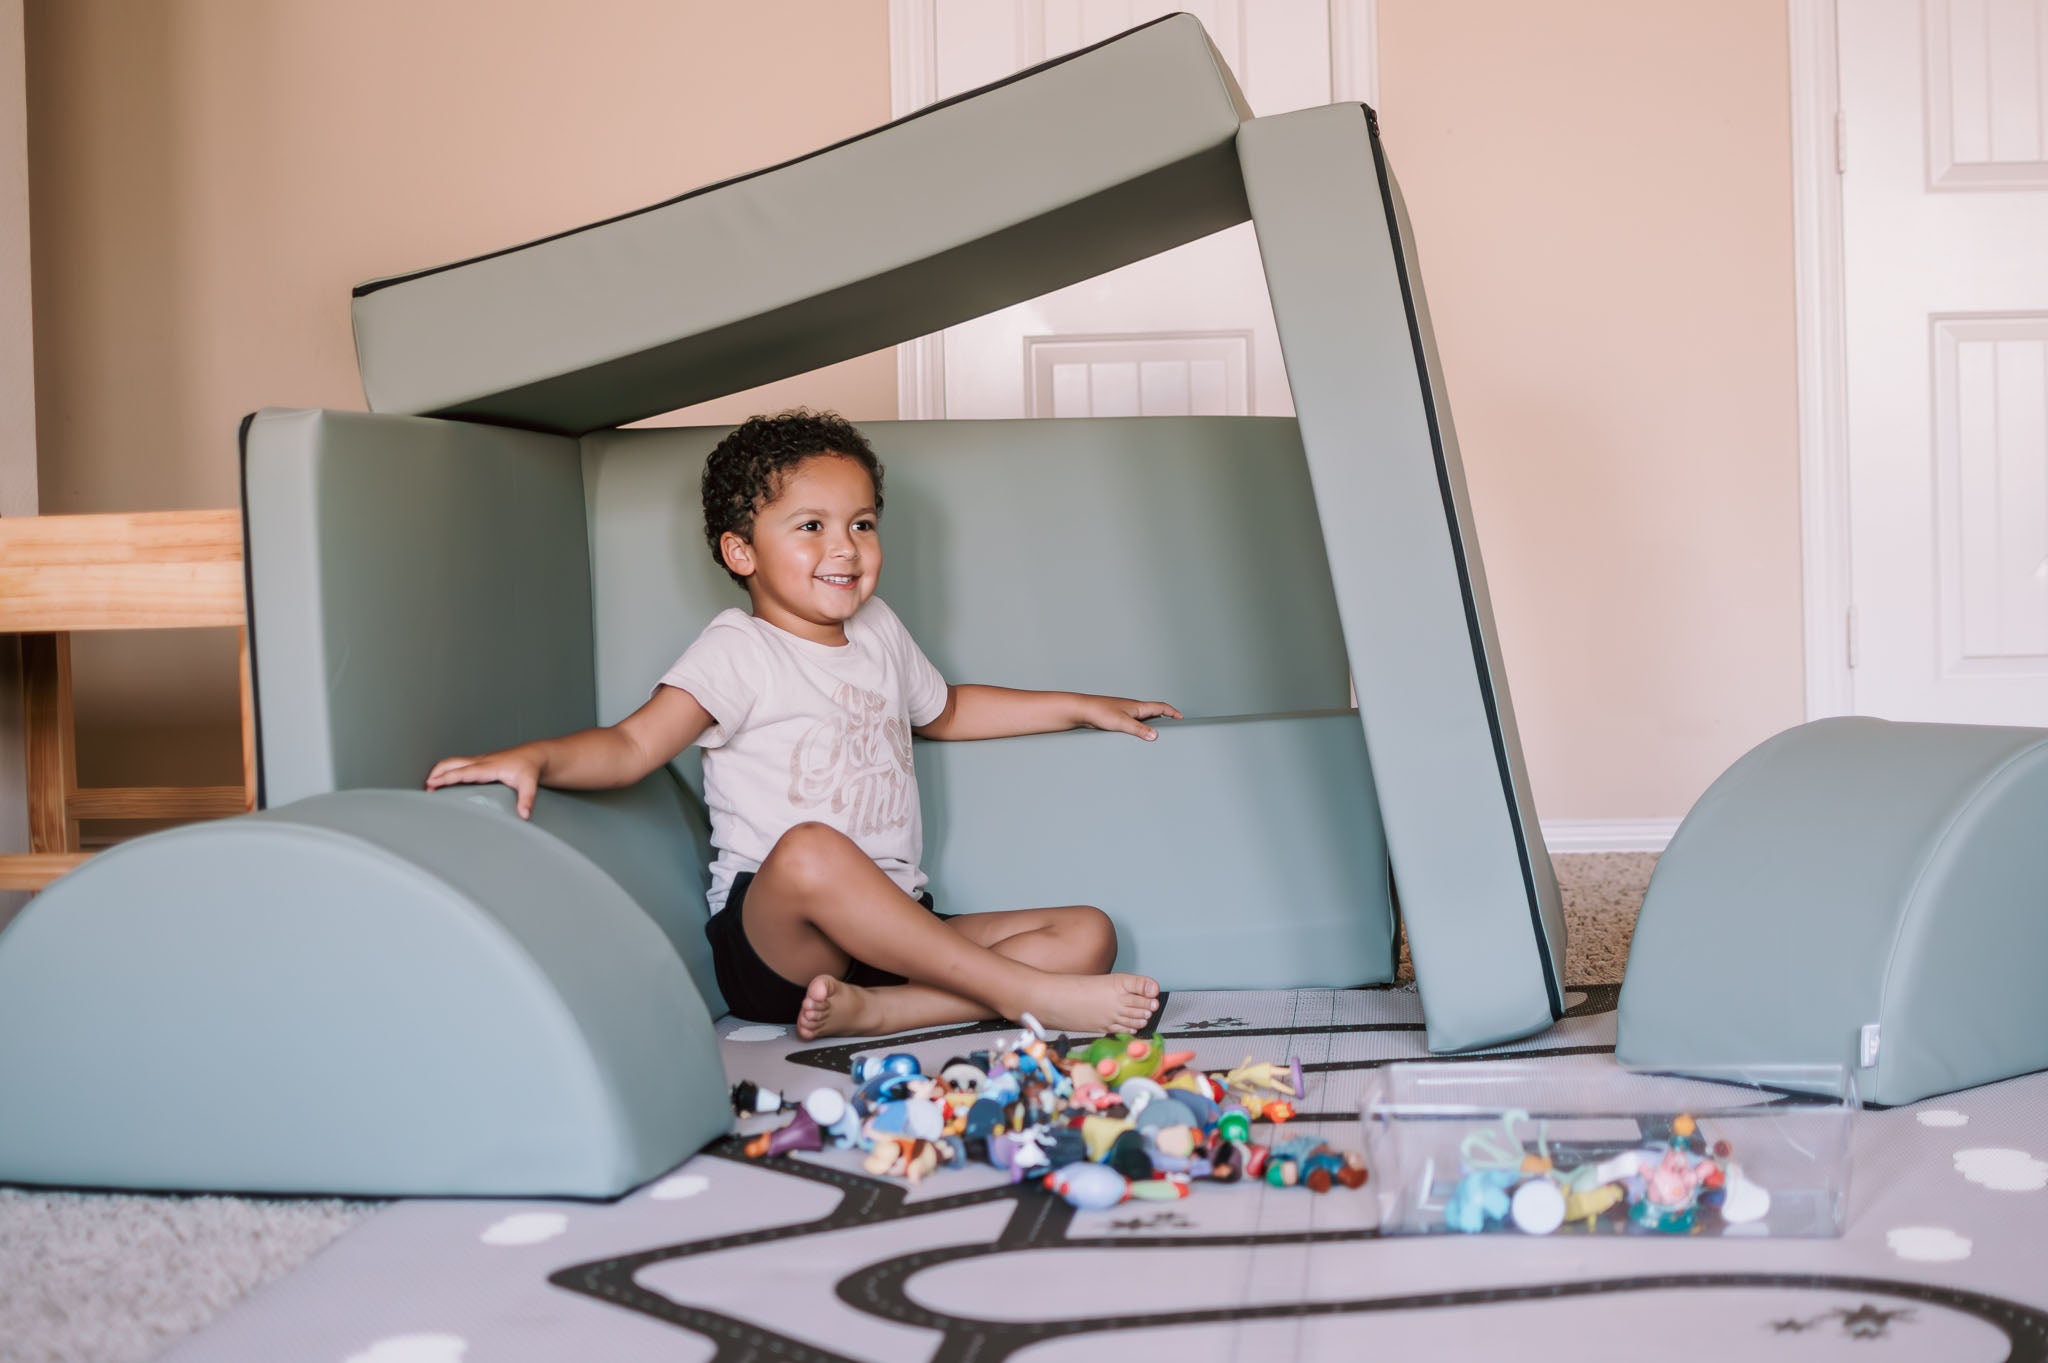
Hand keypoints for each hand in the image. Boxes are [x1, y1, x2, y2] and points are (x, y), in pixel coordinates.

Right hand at [425, 747, 543, 818]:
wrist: (535, 756)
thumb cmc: (530, 768)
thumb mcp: (530, 783)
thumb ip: (527, 799)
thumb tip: (524, 814)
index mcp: (488, 767)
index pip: (463, 772)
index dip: (447, 778)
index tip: (432, 783)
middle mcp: (481, 761)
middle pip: (452, 763)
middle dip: (437, 773)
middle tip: (426, 789)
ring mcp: (479, 761)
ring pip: (453, 762)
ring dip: (440, 772)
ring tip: (430, 788)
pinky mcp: (480, 763)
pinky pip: (459, 765)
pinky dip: (447, 771)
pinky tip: (445, 782)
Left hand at [1075, 695, 1182, 740]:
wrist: (1082, 710)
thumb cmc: (1099, 712)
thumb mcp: (1122, 722)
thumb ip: (1139, 729)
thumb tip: (1155, 736)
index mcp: (1137, 706)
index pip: (1161, 707)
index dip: (1173, 712)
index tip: (1181, 718)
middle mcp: (1133, 708)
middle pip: (1154, 712)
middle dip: (1165, 719)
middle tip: (1173, 728)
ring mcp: (1124, 712)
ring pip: (1143, 718)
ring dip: (1152, 724)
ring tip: (1157, 735)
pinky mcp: (1116, 718)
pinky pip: (1133, 723)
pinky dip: (1139, 728)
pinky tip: (1135, 736)